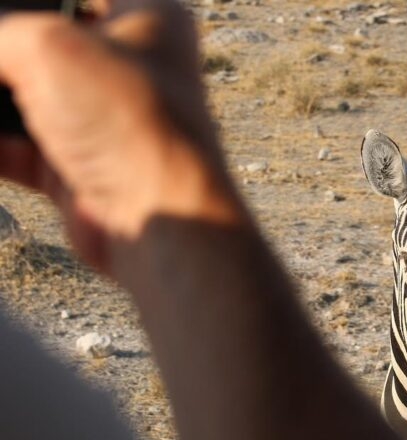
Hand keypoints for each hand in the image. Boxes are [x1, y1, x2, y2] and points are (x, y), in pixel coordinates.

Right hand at [0, 0, 245, 277]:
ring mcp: (101, 120)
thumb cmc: (129, 121)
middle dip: (3, 44)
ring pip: (22, 93)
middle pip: (40, 37)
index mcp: (147, 14)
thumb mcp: (47, 45)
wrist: (162, 222)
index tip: (8, 14)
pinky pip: (14, 148)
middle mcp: (128, 65)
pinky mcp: (76, 169)